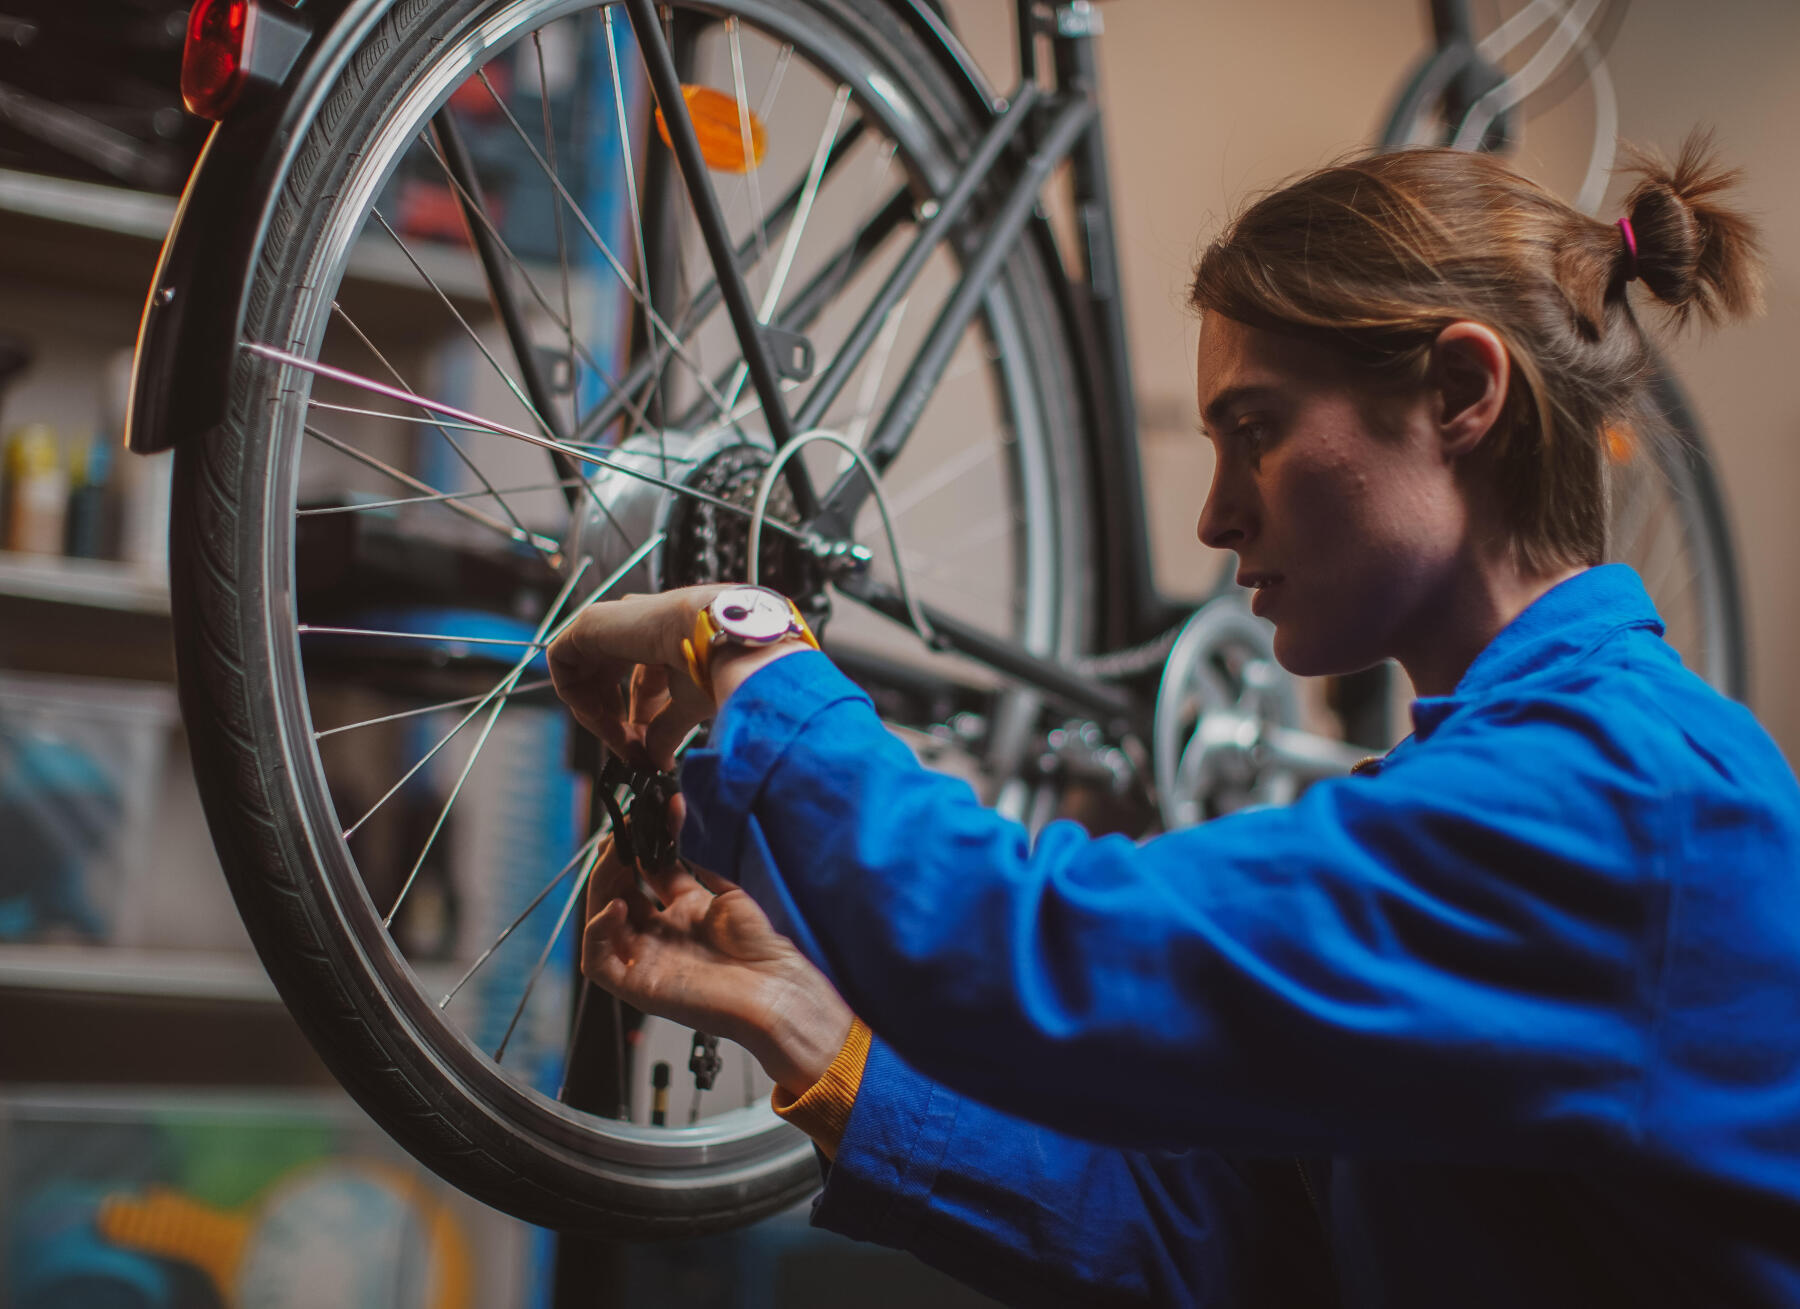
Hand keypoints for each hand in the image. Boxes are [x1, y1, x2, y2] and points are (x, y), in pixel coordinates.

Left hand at [548, 586, 726, 769]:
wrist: (717, 636)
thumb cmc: (717, 662)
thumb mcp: (689, 705)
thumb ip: (666, 732)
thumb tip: (659, 760)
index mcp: (664, 640)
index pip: (637, 686)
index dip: (637, 723)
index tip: (643, 752)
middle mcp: (636, 628)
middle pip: (607, 682)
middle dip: (613, 722)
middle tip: (628, 750)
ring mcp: (611, 623)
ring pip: (583, 673)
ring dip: (594, 713)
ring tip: (614, 736)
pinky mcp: (589, 623)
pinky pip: (562, 659)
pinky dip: (570, 690)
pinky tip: (595, 712)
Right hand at [582, 829, 852, 1096]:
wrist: (774, 989)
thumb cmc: (758, 947)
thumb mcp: (725, 897)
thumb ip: (693, 874)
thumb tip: (671, 844)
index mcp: (681, 914)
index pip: (644, 875)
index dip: (637, 847)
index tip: (638, 820)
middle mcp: (658, 936)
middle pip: (616, 893)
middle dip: (614, 861)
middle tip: (620, 834)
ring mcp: (644, 961)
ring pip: (601, 921)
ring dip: (601, 886)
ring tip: (616, 858)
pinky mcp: (636, 986)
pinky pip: (597, 961)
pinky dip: (598, 931)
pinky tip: (618, 905)